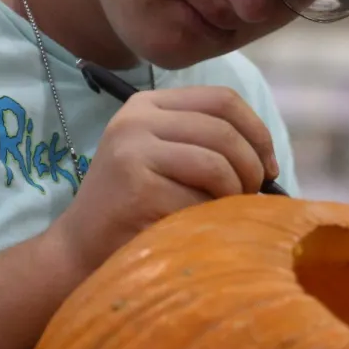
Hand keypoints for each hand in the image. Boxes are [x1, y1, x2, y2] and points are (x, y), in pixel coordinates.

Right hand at [41, 86, 279, 280]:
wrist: (79, 249)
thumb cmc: (134, 208)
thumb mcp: (164, 159)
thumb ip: (204, 143)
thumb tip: (268, 158)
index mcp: (148, 105)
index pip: (222, 100)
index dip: (257, 132)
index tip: (268, 167)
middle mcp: (137, 120)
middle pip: (225, 131)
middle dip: (251, 168)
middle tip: (251, 197)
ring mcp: (133, 151)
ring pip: (217, 164)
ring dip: (235, 195)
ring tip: (224, 212)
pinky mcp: (137, 188)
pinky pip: (199, 200)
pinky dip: (209, 219)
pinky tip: (197, 229)